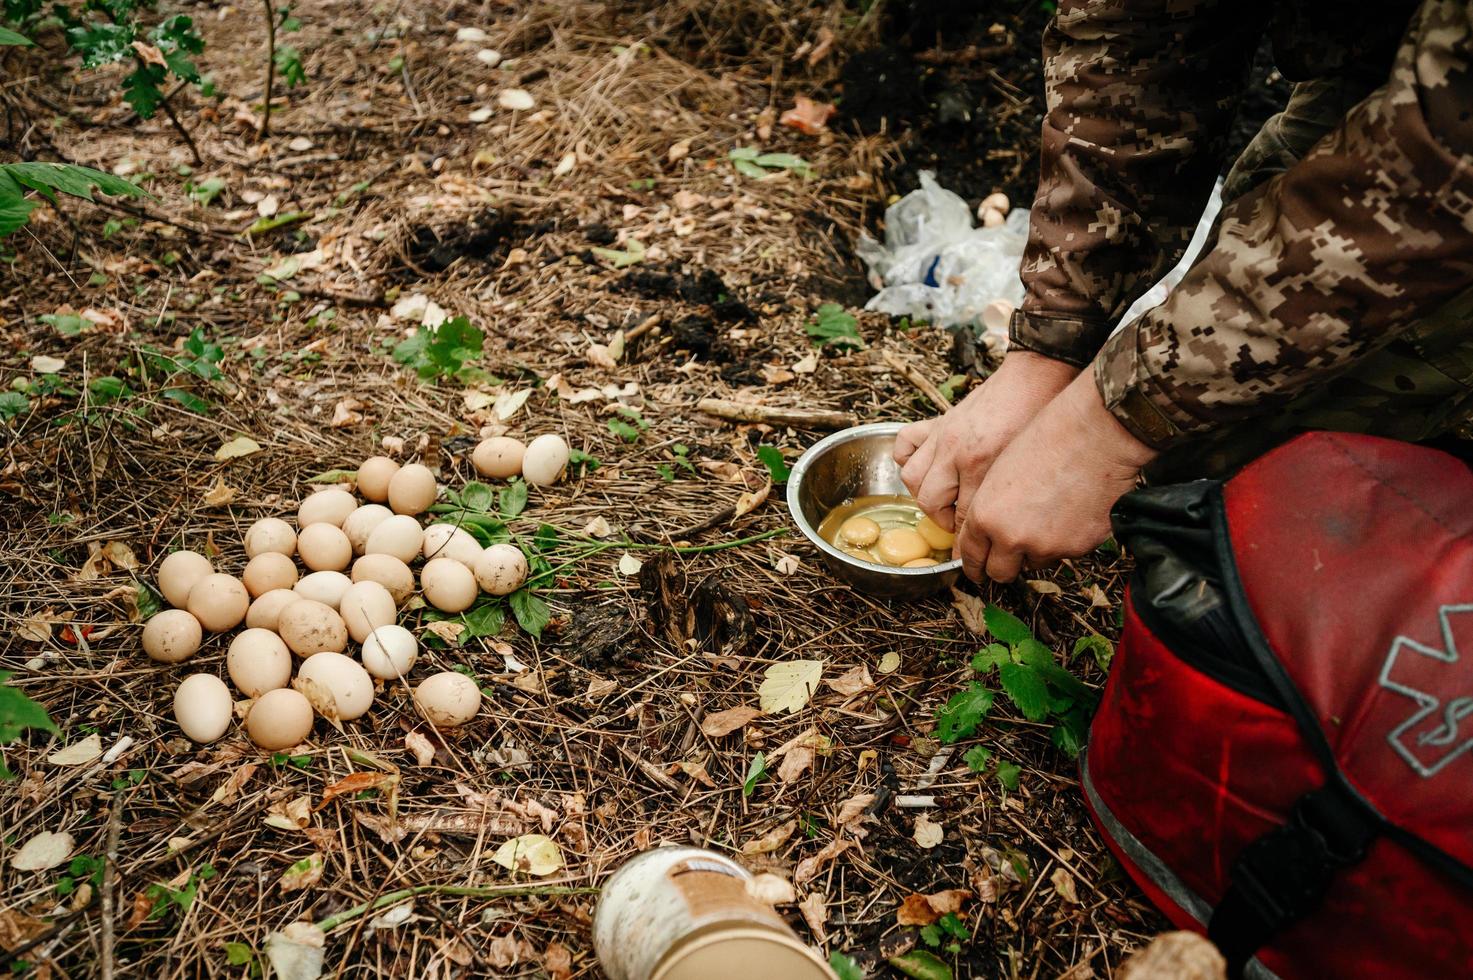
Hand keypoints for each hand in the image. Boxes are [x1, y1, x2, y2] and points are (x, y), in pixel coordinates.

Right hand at [894, 351, 1077, 530]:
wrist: (1036, 377)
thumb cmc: (1040, 419)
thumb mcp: (1028, 464)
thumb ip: (1006, 494)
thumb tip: (997, 525)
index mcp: (981, 464)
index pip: (965, 517)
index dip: (966, 543)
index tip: (968, 557)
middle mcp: (954, 451)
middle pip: (931, 501)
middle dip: (944, 521)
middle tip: (960, 524)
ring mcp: (942, 435)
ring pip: (912, 477)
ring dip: (925, 494)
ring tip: (944, 499)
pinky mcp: (938, 421)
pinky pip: (905, 443)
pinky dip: (907, 458)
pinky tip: (925, 466)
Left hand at [954, 370, 1157, 581]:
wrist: (1095, 435)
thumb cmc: (1046, 441)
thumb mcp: (999, 473)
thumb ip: (990, 508)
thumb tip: (990, 532)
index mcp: (986, 516)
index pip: (971, 556)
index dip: (973, 566)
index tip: (977, 570)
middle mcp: (1011, 537)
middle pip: (999, 573)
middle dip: (1001, 567)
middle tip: (1008, 557)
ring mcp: (1046, 547)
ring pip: (1033, 564)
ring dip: (1035, 551)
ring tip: (1047, 518)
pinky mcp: (1076, 548)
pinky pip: (1064, 554)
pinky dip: (1064, 541)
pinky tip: (1071, 513)